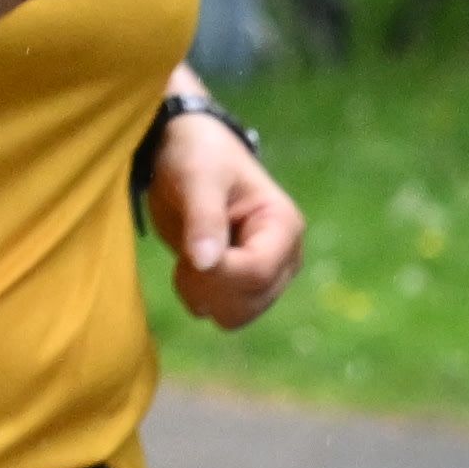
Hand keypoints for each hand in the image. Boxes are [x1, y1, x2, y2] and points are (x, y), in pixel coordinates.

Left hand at [155, 114, 304, 329]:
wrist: (186, 153)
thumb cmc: (196, 156)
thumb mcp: (197, 177)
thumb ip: (203, 218)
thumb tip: (205, 262)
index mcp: (283, 226)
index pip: (257, 272)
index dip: (216, 274)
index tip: (185, 256)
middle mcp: (284, 256)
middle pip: (249, 301)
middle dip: (208, 286)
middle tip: (184, 254)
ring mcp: (266, 274)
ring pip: (238, 315)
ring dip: (203, 295)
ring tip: (187, 259)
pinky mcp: (244, 285)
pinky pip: (226, 313)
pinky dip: (201, 298)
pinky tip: (189, 270)